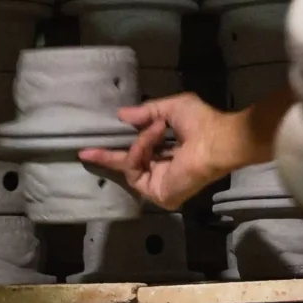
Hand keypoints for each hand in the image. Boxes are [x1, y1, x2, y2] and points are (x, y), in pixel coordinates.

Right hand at [79, 90, 279, 210]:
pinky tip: (154, 139)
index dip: (121, 145)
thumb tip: (121, 115)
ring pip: (131, 164)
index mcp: (169, 155)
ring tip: (156, 128)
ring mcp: (160, 185)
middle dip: (108, 156)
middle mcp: (163, 172)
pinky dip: (141, 151)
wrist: (217, 139)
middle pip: (128, 166)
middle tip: (85, 151)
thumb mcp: (170, 108)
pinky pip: (135, 171)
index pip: (140, 153)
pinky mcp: (159, 195)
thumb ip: (146, 112)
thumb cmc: (202, 122)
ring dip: (139, 142)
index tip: (101, 139)